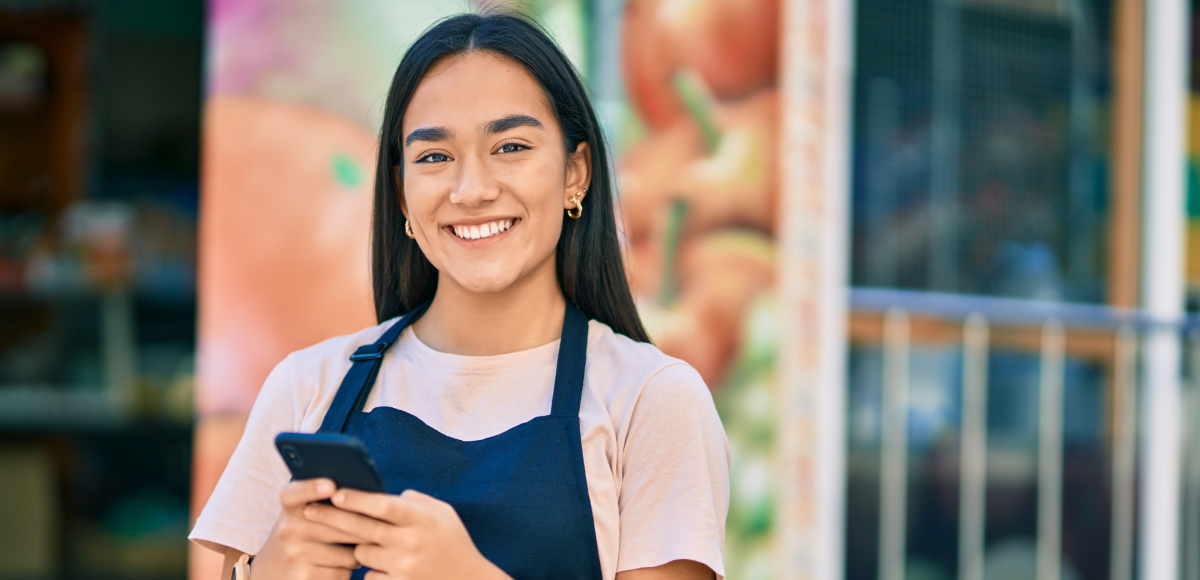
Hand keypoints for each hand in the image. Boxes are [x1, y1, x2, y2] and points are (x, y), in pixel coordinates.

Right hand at [252, 479, 365, 579]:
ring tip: (354, 549)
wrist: (273, 572)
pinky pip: (343, 572)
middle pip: (340, 525)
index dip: (312, 488)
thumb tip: (365, 498)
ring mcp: (295, 555)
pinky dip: (348, 570)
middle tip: (380, 526)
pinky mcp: (305, 578)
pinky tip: (340, 566)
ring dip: (359, 552)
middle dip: (366, 526)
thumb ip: (325, 502)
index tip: (331, 486)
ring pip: (348, 552)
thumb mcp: (302, 515)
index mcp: (289, 508)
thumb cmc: (302, 535)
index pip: (295, 494)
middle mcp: (288, 530)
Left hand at [304, 488, 510, 579]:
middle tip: (309, 510)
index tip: (335, 492)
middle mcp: (411, 542)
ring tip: (377, 544)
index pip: (383, 505)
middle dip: (333, 517)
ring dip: (361, 546)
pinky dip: (373, 569)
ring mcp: (403, 567)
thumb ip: (414, 501)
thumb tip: (383, 496)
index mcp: (423, 519)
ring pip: (362, 552)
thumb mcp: (443, 513)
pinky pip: (369, 574)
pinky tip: (388, 566)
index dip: (357, 498)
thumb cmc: (454, 542)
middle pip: (362, 528)